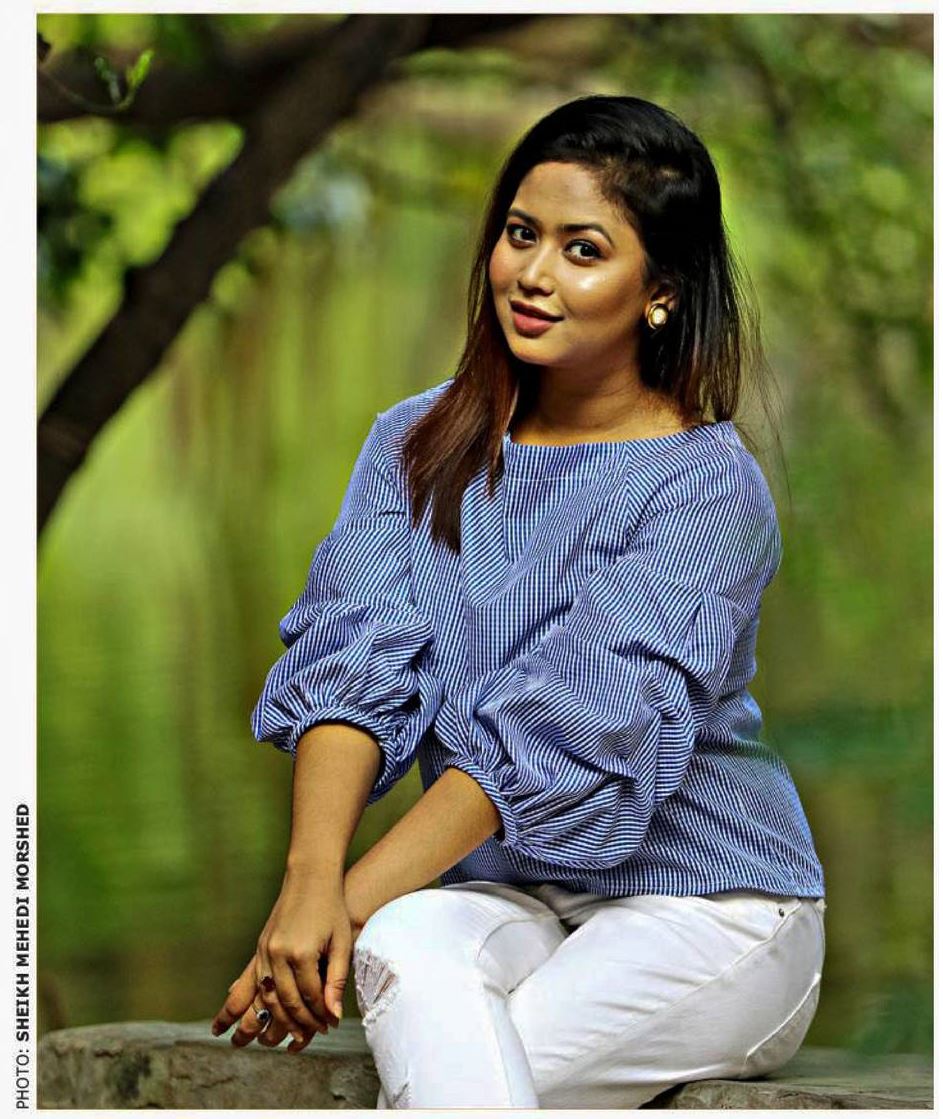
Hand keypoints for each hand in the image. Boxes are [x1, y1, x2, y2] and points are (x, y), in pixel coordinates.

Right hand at [210, 868, 352, 1052]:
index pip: (310, 996)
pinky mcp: (260, 947)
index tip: (330, 1025)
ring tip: (284, 1037)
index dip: (321, 1014)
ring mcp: (265, 950)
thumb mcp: (341, 942)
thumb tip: (333, 1015)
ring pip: (267, 996)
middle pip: (286, 1001)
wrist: (310, 876)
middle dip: (300, 1022)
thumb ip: (336, 979)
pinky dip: (258, 1002)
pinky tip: (258, 1015)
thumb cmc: (332, 908)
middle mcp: (278, 953)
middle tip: (313, 1034)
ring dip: (275, 1018)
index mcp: (301, 953)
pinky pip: (255, 982)